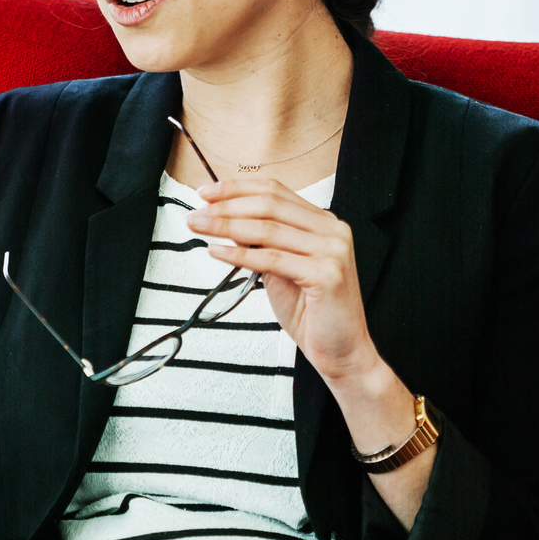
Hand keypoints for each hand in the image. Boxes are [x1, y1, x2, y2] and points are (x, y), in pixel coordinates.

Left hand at [187, 177, 378, 382]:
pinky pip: (272, 259)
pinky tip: (217, 252)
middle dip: (226, 207)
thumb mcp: (280, 267)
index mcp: (324, 222)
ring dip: (225, 226)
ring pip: (267, 229)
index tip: (207, 192)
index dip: (237, 188)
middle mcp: (332, 230)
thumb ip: (260, 242)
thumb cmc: (311, 311)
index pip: (275, 190)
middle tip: (196, 212)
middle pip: (269, 205)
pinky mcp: (327, 274)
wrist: (342, 351)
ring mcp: (333, 251)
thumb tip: (223, 219)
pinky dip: (239, 254)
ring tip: (199, 227)